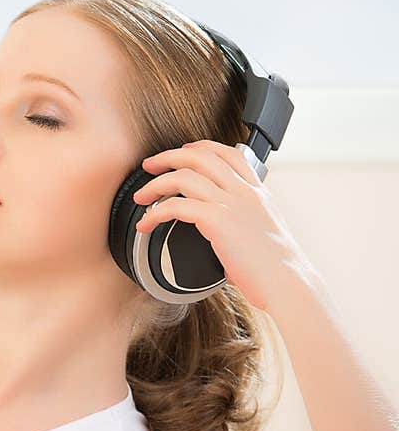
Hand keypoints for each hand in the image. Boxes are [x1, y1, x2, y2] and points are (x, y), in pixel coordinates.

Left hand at [132, 139, 319, 314]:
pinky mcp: (218, 221)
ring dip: (155, 184)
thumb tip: (222, 236)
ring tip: (141, 197)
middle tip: (149, 166)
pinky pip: (176, 206)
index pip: (228, 153)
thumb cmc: (275, 269)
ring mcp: (231, 203)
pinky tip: (146, 224)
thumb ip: (242, 224)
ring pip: (184, 176)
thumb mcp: (262, 234)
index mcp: (256, 192)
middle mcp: (244, 192)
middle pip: (200, 156)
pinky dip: (155, 213)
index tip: (181, 152)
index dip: (200, 147)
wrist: (288, 283)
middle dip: (168, 156)